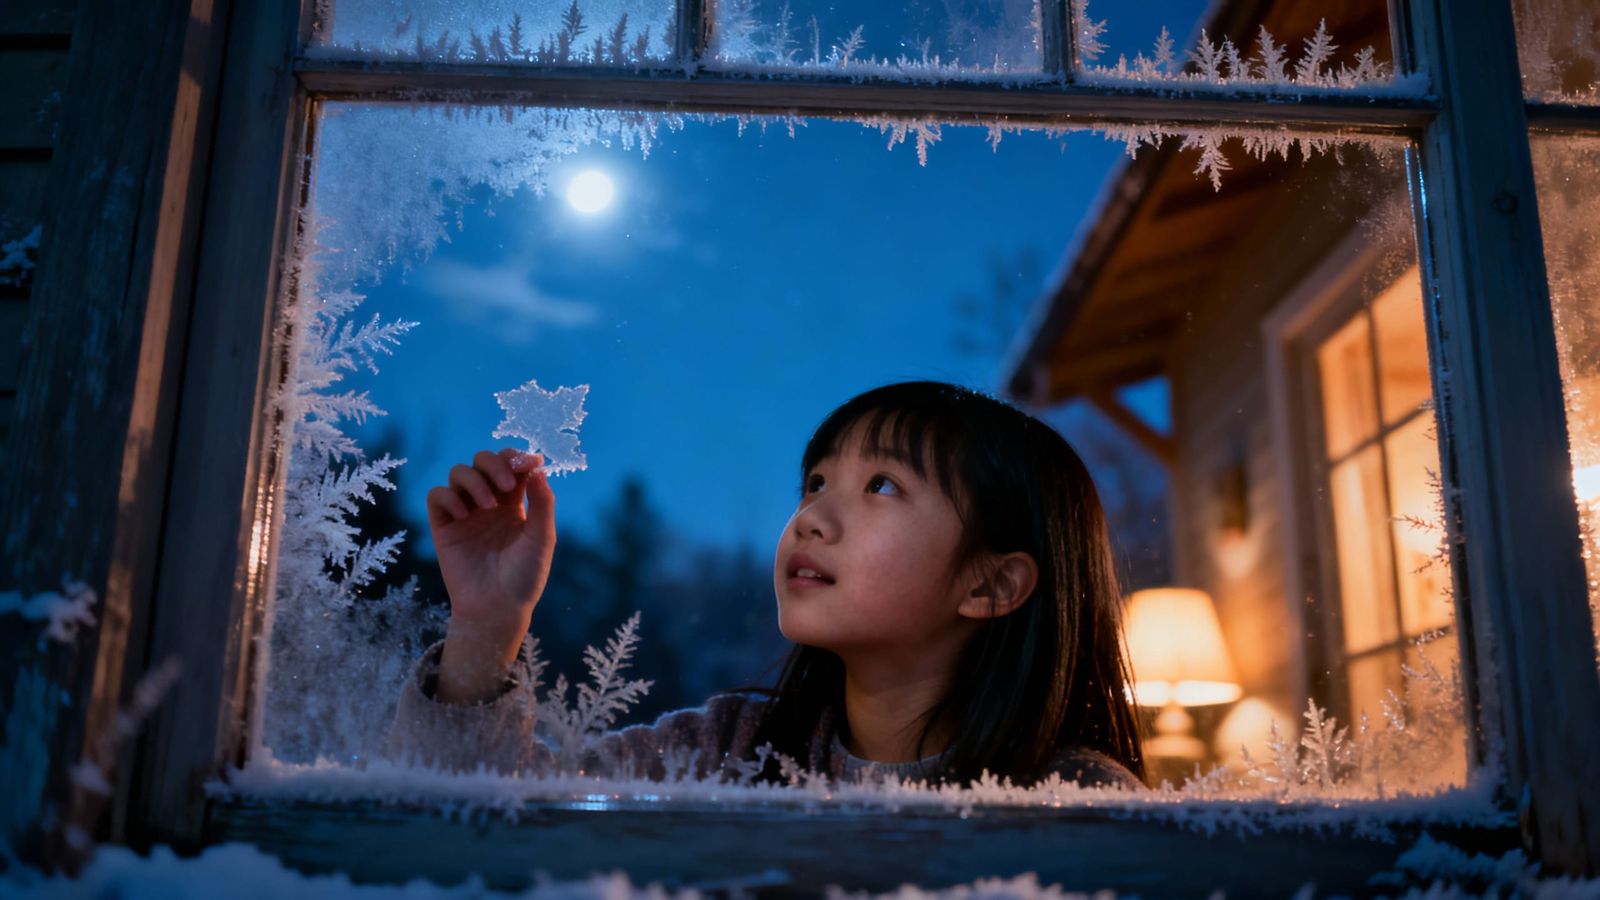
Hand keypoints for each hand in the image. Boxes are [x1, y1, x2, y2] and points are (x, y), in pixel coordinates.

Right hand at [426, 447, 554, 702]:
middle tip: (506, 485)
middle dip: (495, 463)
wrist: (498, 608)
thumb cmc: (525, 576)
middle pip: (483, 460)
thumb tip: (538, 467)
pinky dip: (450, 497)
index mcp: (514, 503)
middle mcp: (488, 503)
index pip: (512, 465)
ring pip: (459, 472)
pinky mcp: (444, 526)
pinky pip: (437, 495)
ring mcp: (465, 512)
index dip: (518, 458)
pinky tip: (464, 515)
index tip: (530, 463)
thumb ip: (543, 502)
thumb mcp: (542, 537)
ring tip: (486, 507)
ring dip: (474, 480)